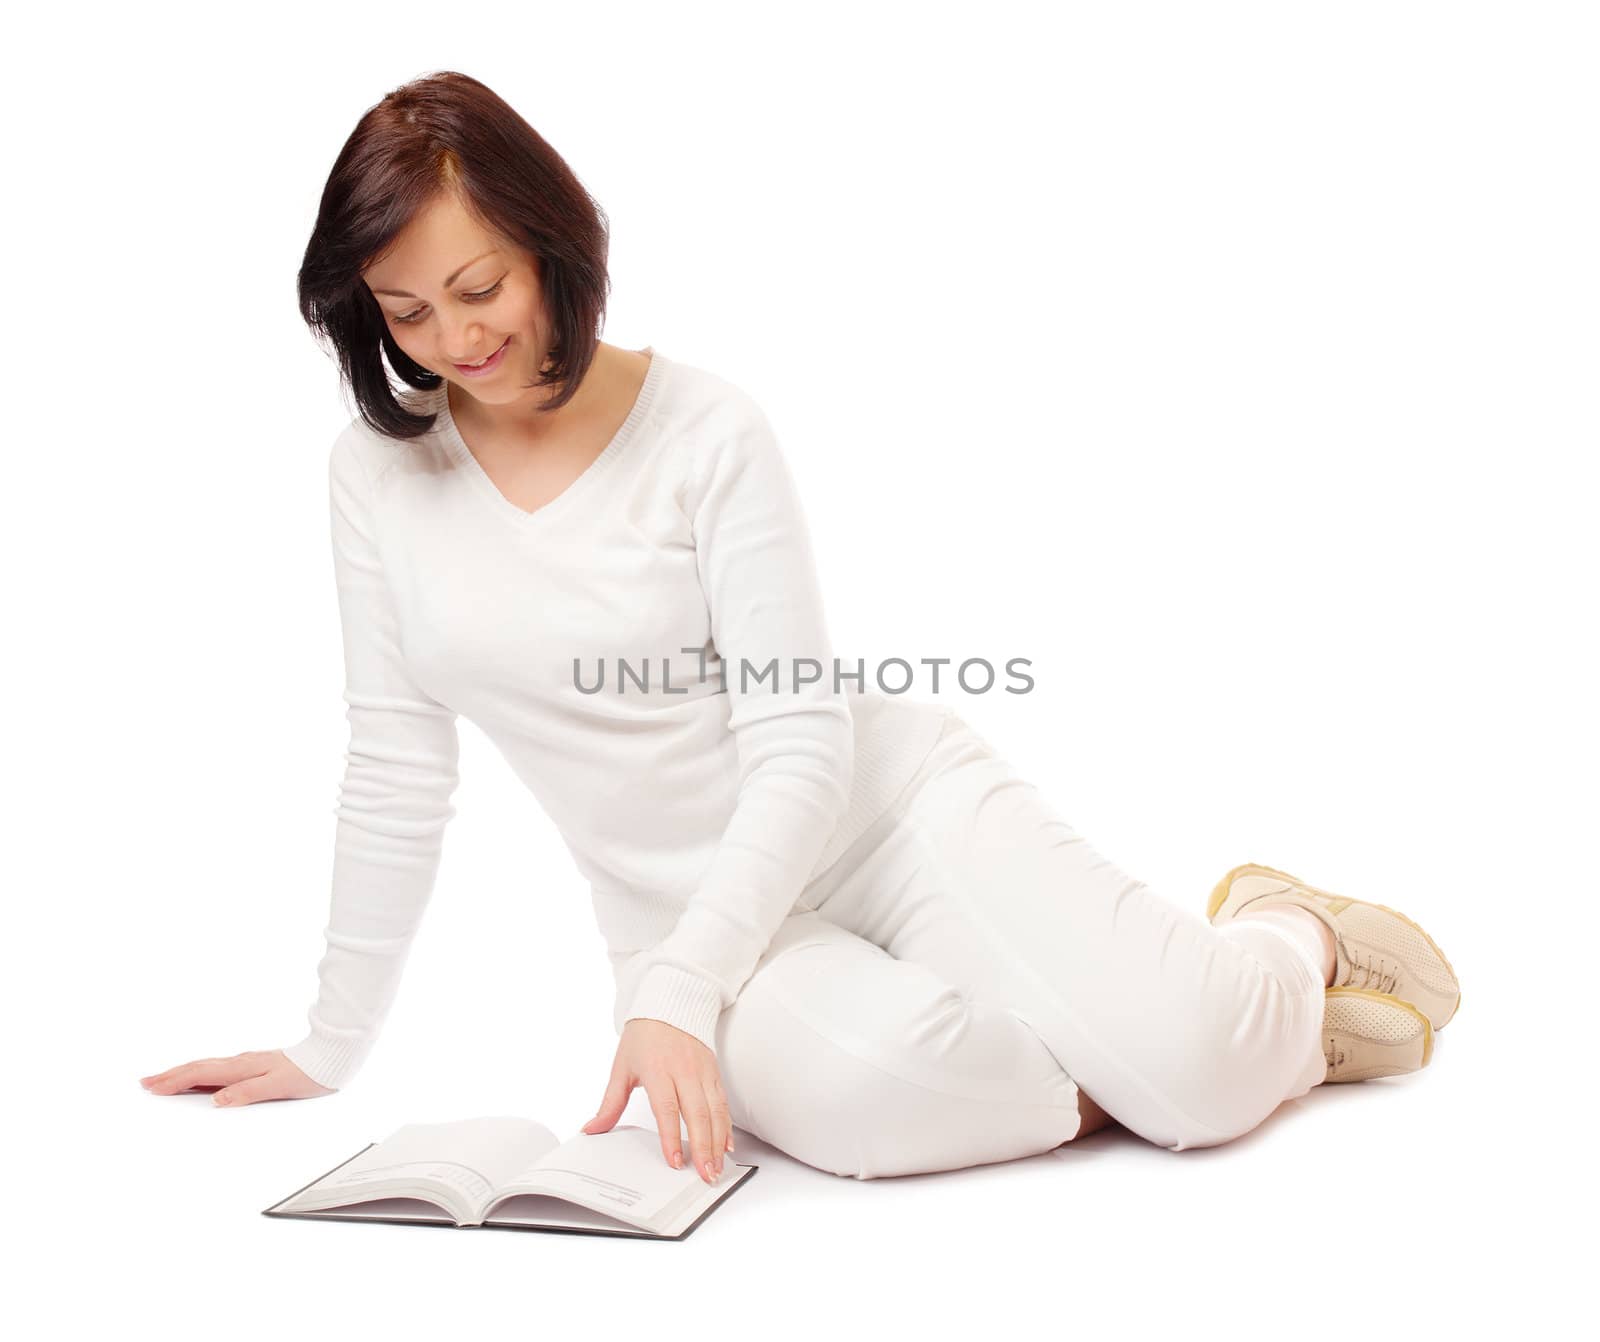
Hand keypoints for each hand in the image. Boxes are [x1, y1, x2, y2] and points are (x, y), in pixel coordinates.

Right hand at [139, 1050, 336, 1105]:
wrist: (331, 1057)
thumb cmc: (308, 1073)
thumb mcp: (278, 1087)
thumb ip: (247, 1092)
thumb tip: (218, 1100)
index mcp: (243, 1068)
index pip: (201, 1075)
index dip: (175, 1081)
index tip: (152, 1087)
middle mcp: (242, 1062)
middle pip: (199, 1068)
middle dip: (171, 1075)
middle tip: (146, 1082)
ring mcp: (248, 1063)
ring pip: (208, 1067)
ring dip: (184, 1072)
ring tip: (165, 1079)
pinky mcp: (255, 1065)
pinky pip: (220, 1069)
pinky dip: (202, 1073)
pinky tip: (201, 1078)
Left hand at [581, 1018, 733, 1184]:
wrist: (670, 1004)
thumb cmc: (644, 1036)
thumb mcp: (621, 1068)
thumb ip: (610, 1104)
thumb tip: (592, 1129)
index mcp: (657, 1070)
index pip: (667, 1108)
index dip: (671, 1136)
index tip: (674, 1161)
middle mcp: (684, 1071)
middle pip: (697, 1114)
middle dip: (702, 1147)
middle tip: (704, 1174)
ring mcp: (702, 1072)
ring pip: (715, 1111)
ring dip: (717, 1142)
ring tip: (716, 1167)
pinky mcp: (714, 1072)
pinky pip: (723, 1102)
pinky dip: (726, 1125)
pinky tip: (726, 1145)